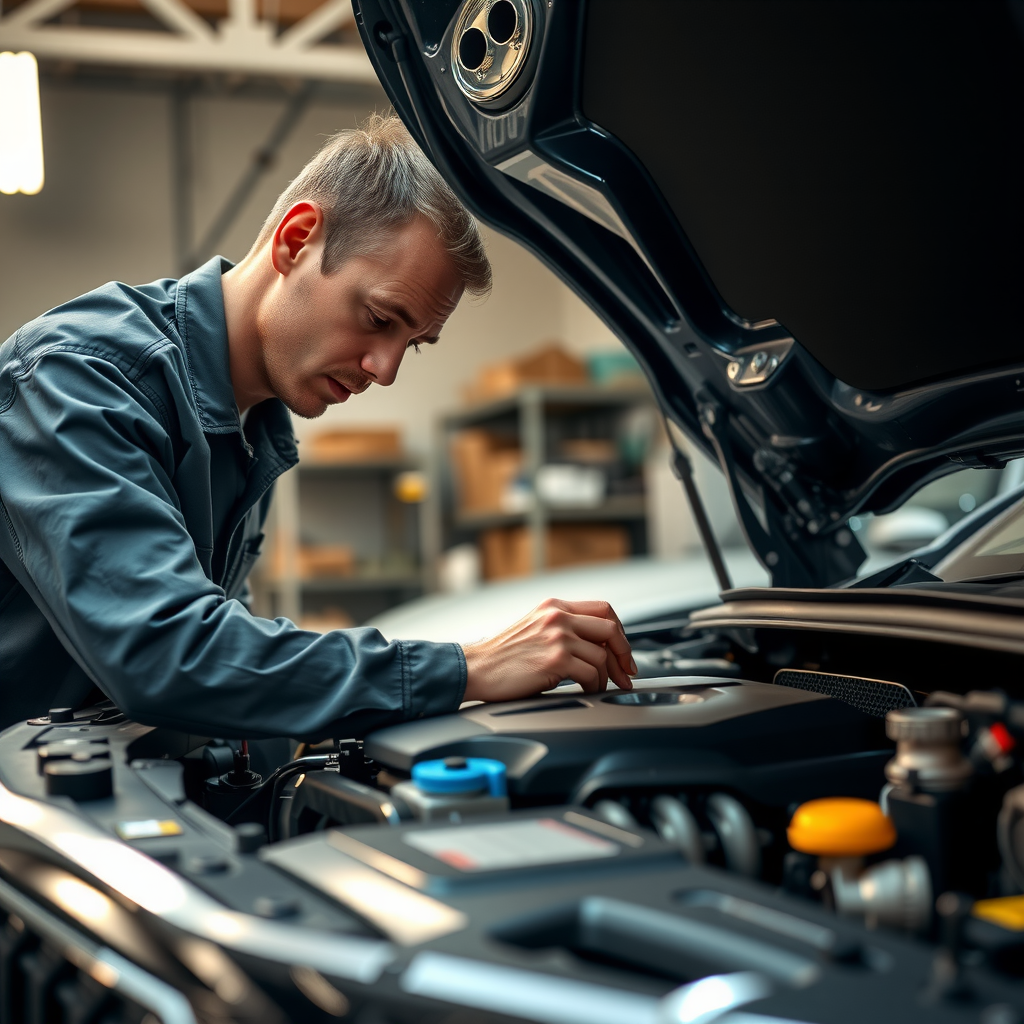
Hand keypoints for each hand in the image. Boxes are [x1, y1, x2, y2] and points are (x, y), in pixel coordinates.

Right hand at [461, 597, 636, 702]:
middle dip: (623, 654)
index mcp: (554, 606)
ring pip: (602, 654)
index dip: (619, 631)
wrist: (476, 669)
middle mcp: (558, 617)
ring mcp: (557, 636)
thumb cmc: (503, 656)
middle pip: (610, 628)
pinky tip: (588, 690)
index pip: (603, 609)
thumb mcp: (535, 628)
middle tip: (626, 672)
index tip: (622, 651)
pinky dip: (594, 686)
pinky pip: (591, 674)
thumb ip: (562, 628)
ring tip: (599, 687)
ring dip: (606, 676)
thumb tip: (595, 645)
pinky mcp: (555, 659)